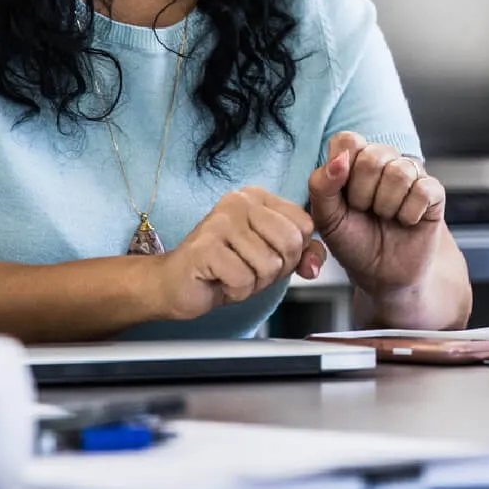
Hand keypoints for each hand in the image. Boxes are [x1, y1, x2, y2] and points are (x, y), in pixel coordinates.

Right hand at [153, 187, 320, 320]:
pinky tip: (219, 281)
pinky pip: (244, 279)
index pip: (304, 225)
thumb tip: (315, 265)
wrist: (174, 284)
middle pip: (290, 243)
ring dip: (254, 282)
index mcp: (258, 197)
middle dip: (276, 269)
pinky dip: (236, 291)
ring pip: (269, 264)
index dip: (294, 253)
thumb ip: (302, 254)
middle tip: (249, 269)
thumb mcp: (272, 257)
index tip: (267, 256)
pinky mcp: (205, 247)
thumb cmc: (224, 268)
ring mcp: (220, 221)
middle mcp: (240, 201)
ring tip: (232, 273)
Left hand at [308, 132, 445, 300]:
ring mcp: (411, 174)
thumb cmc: (354, 242)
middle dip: (362, 194)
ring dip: (386, 206)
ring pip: (399, 172)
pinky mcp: (434, 191)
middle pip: (373, 155)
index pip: (347, 140)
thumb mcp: (327, 219)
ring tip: (385, 217)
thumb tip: (339, 160)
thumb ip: (322, 186)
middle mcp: (384, 161)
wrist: (383, 275)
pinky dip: (409, 214)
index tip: (342, 196)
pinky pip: (423, 190)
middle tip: (364, 211)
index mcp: (354, 162)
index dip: (342, 169)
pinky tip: (406, 221)